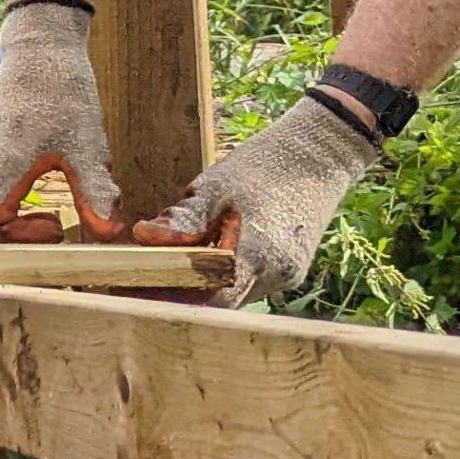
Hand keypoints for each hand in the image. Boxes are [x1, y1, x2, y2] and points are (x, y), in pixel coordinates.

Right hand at [0, 0, 123, 240]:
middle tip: (46, 228)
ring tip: (39, 215)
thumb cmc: (65, 96)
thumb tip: (107, 235)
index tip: (56, 225)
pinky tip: (28, 197)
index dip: (18, 241)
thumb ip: (95, 193)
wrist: (40, 55)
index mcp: (3, 165)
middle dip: (2, 242)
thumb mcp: (88, 146)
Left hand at [135, 94, 382, 304]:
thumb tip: (143, 237)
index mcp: (258, 253)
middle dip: (181, 294)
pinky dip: (224, 276)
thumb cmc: (264, 166)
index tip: (138, 290)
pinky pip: (249, 284)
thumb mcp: (215, 188)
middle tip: (143, 279)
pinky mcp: (290, 271)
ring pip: (234, 296)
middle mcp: (276, 274)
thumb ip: (183, 220)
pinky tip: (205, 257)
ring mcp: (287, 276)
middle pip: (219, 302)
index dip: (172, 298)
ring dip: (202, 285)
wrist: (320, 156)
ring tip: (168, 265)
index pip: (209, 298)